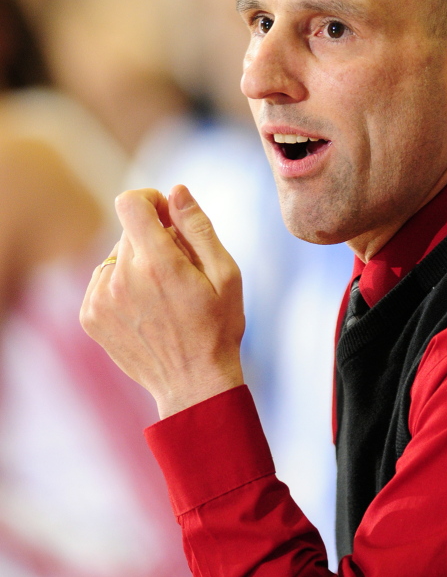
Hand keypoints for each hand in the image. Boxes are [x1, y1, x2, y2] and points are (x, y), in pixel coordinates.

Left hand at [80, 185, 244, 417]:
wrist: (193, 385)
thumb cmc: (217, 329)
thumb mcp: (226, 274)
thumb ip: (198, 227)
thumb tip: (175, 190)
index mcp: (157, 263)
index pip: (131, 202)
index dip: (150, 200)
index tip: (167, 216)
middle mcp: (121, 278)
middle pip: (128, 232)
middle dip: (153, 240)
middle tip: (180, 272)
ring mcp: (100, 299)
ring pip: (115, 257)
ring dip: (137, 265)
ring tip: (163, 298)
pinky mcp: (89, 316)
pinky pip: (103, 282)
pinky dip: (122, 287)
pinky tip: (146, 312)